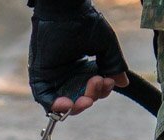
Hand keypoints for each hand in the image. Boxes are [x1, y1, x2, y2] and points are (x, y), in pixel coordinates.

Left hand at [27, 0, 128, 114]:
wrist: (66, 8)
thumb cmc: (85, 21)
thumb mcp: (106, 45)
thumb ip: (113, 65)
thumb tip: (123, 83)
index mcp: (81, 68)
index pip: (92, 90)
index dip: (102, 91)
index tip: (108, 80)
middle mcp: (67, 74)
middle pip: (78, 99)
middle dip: (90, 98)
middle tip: (97, 84)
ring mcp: (53, 76)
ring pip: (63, 102)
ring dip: (75, 106)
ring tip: (85, 100)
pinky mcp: (40, 74)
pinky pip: (44, 97)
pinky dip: (54, 106)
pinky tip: (67, 103)